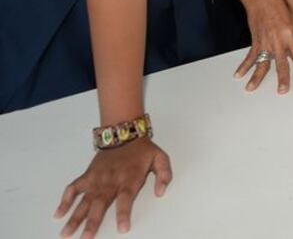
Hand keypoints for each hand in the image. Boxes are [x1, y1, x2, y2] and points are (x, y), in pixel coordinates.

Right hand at [55, 138, 171, 238]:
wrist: (124, 133)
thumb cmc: (143, 150)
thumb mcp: (161, 159)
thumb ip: (164, 175)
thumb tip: (160, 192)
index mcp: (129, 178)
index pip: (126, 199)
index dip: (123, 214)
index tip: (122, 229)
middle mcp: (110, 181)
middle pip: (100, 204)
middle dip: (92, 223)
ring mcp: (96, 179)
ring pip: (83, 201)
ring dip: (74, 218)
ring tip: (66, 234)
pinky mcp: (87, 176)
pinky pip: (73, 188)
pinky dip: (65, 200)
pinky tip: (58, 214)